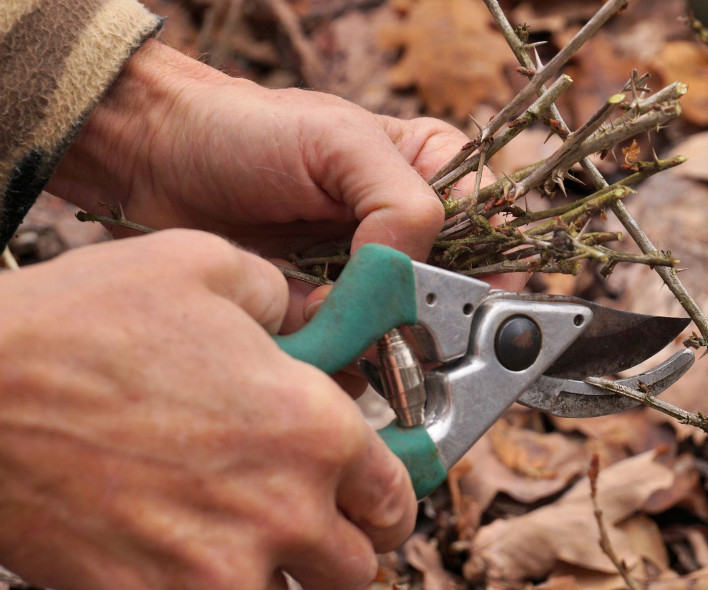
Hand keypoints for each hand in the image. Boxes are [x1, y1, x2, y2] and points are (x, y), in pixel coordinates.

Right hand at [0, 230, 415, 589]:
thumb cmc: (78, 323)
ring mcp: (220, 570)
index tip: (370, 502)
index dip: (387, 500)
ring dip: (283, 580)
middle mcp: (283, 507)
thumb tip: (303, 318)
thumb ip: (280, 296)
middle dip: (340, 548)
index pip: (398, 498)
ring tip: (244, 545)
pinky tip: (187, 561)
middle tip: (310, 528)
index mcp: (313, 427)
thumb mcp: (203, 266)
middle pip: (357, 568)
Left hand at [47, 40, 526, 319]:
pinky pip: (354, 358)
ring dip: (377, 349)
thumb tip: (411, 280)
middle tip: (391, 335)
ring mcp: (366, 281)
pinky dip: (338, 364)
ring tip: (330, 330)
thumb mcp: (340, 142)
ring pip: (405, 339)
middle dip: (426, 326)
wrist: (158, 163)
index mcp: (433, 177)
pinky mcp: (326, 317)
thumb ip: (401, 202)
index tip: (462, 312)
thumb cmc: (248, 132)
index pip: (493, 236)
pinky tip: (308, 343)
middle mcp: (409, 234)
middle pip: (453, 301)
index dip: (488, 279)